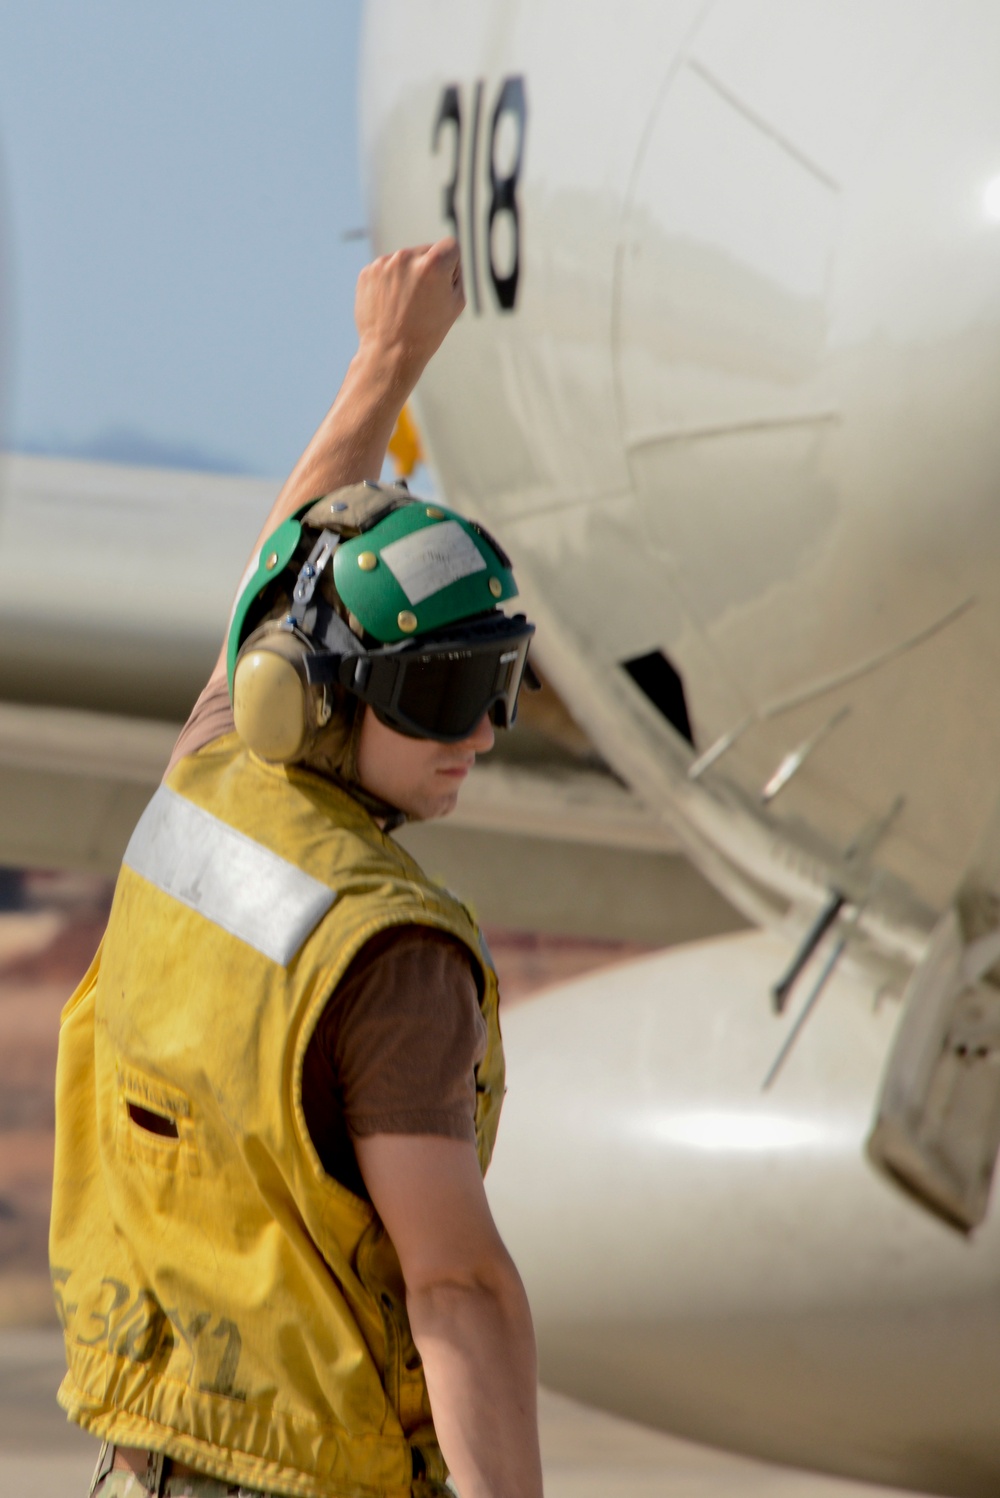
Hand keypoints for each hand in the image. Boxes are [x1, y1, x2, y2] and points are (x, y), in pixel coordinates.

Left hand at [354, 239, 464, 391]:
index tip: (444, 286)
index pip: (451, 246)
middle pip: (426, 252)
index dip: (452, 267)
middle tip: (423, 302)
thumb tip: (447, 256)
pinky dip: (389, 283)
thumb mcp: (456, 303)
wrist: (390, 352)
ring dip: (407, 276)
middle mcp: (407, 257)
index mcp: (433, 263)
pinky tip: (391, 305)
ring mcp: (384, 263)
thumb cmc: (428, 332)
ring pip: (404, 261)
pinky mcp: (367, 272)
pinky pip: (386, 270)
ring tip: (405, 306)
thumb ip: (456, 272)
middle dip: (428, 270)